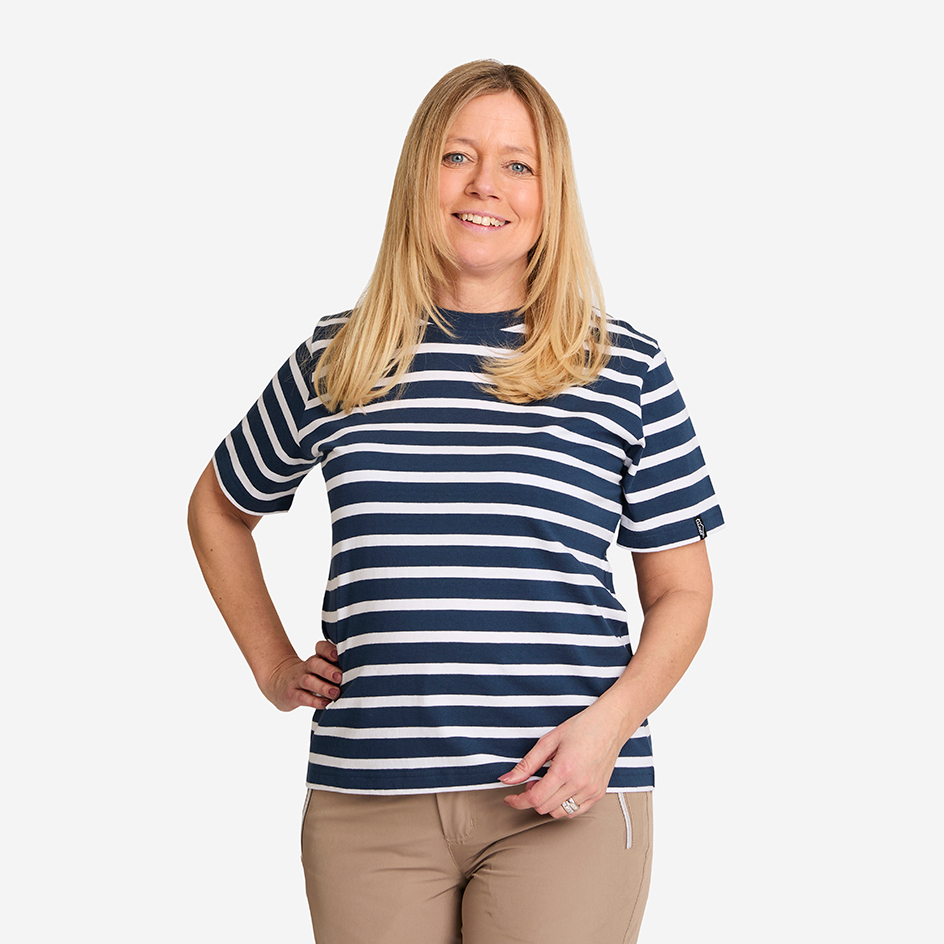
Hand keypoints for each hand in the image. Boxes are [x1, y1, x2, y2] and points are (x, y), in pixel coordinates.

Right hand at [259, 640, 341, 711]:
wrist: (279, 683)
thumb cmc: (310, 676)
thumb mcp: (320, 668)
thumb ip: (337, 666)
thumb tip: (363, 670)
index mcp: (316, 658)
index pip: (321, 648)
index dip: (329, 650)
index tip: (338, 655)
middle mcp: (306, 667)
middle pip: (315, 664)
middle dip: (328, 670)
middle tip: (340, 677)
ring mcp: (297, 681)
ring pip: (309, 681)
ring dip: (323, 687)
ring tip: (336, 693)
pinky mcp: (292, 694)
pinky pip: (303, 697)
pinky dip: (315, 701)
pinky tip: (326, 704)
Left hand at [499, 700, 627, 818]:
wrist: (611, 724)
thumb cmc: (582, 727)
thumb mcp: (549, 741)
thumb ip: (527, 764)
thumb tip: (506, 779)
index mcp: (564, 770)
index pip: (535, 799)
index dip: (518, 801)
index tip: (510, 798)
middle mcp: (579, 784)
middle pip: (545, 808)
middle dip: (532, 798)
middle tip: (531, 782)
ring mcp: (591, 791)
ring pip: (560, 813)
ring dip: (547, 803)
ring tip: (547, 783)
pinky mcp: (599, 793)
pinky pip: (576, 811)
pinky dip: (564, 805)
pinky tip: (561, 789)